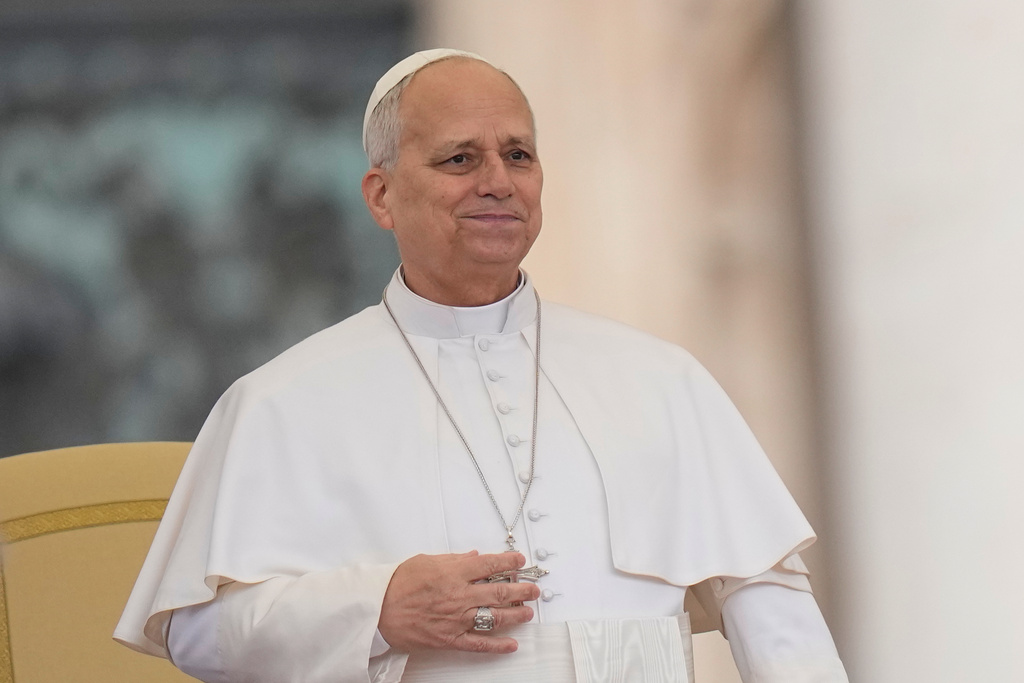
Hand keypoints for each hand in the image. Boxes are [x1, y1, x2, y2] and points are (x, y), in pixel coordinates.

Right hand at [378, 551, 539, 653]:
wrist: (377, 610)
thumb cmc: (397, 584)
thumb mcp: (426, 561)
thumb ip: (453, 560)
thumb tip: (473, 557)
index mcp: (453, 573)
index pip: (490, 565)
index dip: (510, 563)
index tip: (521, 561)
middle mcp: (459, 596)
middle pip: (499, 591)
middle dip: (521, 589)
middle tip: (534, 589)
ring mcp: (456, 619)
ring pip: (495, 617)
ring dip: (516, 614)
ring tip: (528, 611)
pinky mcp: (450, 639)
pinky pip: (479, 643)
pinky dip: (498, 645)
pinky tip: (511, 644)